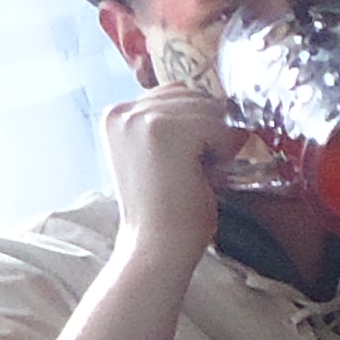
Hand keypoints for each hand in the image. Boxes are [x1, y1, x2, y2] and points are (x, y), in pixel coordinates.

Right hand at [97, 84, 231, 275]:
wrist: (158, 246)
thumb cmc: (168, 207)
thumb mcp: (161, 153)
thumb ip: (174, 123)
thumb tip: (220, 101)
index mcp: (116, 114)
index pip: (177, 93)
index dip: (198, 123)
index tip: (190, 158)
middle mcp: (121, 110)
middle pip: (194, 94)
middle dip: (210, 128)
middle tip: (198, 168)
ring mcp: (139, 118)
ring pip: (208, 107)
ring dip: (218, 139)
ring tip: (199, 171)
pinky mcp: (161, 130)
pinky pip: (217, 124)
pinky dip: (224, 149)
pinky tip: (205, 174)